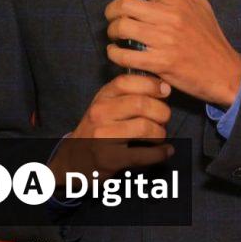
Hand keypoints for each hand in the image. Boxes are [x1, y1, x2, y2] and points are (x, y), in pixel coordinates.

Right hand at [48, 73, 173, 183]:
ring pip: (144, 128)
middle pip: (141, 104)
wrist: (75, 159)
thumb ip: (130, 93)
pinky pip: (142, 155)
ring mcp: (102, 136)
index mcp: (102, 97)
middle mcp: (99, 113)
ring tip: (160, 136)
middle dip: (162, 111)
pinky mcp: (108, 159)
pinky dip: (160, 153)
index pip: (127, 82)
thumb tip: (164, 86)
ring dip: (160, 133)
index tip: (166, 91)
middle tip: (164, 119)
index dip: (151, 84)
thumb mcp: (107, 104)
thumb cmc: (99, 128)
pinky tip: (165, 151)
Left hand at [105, 0, 240, 108]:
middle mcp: (171, 18)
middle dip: (111, 9)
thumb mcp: (199, 3)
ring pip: (123, 29)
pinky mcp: (161, 64)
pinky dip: (115, 54)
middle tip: (111, 15)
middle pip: (127, 5)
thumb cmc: (209, 36)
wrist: (223, 70)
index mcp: (179, 1)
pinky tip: (116, 52)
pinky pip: (127, 56)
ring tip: (114, 34)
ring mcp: (166, 41)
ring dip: (111, 31)